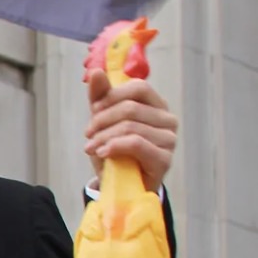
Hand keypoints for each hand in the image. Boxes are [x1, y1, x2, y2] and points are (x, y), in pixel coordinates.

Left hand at [85, 72, 176, 192]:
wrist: (120, 185)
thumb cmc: (115, 151)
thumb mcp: (104, 122)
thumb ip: (100, 97)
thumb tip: (96, 72)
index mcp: (156, 106)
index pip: (138, 87)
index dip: (112, 96)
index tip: (94, 111)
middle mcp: (168, 120)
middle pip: (130, 108)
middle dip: (102, 120)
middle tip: (88, 134)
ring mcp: (169, 140)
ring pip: (130, 126)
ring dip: (102, 137)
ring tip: (91, 148)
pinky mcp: (164, 159)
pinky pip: (136, 144)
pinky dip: (113, 146)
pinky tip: (101, 154)